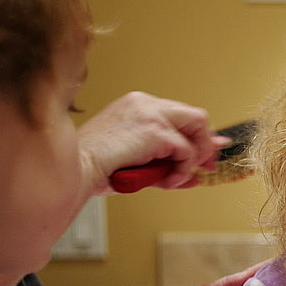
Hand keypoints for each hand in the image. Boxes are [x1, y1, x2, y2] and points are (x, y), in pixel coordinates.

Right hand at [77, 91, 227, 197]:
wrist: (78, 169)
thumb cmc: (99, 170)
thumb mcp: (139, 164)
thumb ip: (167, 164)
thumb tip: (197, 174)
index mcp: (136, 106)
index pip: (179, 115)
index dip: (196, 136)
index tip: (206, 155)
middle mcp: (145, 103)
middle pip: (195, 116)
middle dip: (206, 144)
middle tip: (208, 167)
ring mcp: (151, 113)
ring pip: (198, 127)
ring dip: (196, 156)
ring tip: (181, 177)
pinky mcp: (156, 131)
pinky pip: (187, 152)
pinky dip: (183, 170)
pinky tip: (168, 182)